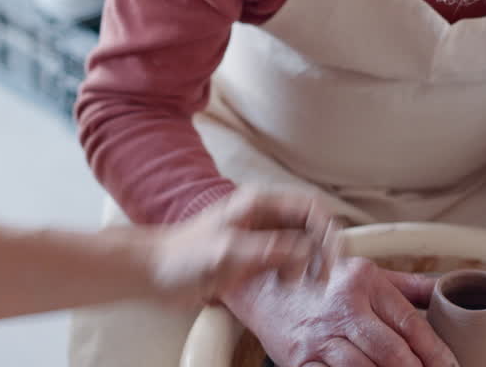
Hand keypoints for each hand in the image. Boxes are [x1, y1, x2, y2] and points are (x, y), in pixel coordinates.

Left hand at [144, 189, 341, 304]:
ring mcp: (262, 235)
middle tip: (319, 278)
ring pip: (305, 243)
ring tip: (294, 282)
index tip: (330, 260)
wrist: (155, 271)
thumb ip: (265, 249)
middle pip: (312, 225)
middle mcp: (265, 215)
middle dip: (322, 250)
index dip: (327, 231)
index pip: (310, 208)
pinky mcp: (257, 255)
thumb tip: (304, 252)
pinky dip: (296, 271)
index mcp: (259, 202)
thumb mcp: (226, 250)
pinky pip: (291, 259)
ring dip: (310, 263)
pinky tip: (285, 283)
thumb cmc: (182, 255)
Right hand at [222, 255, 458, 366]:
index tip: (451, 366)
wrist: (261, 287)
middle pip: (392, 351)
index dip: (436, 351)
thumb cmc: (319, 281)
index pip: (410, 323)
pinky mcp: (301, 359)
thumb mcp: (364, 272)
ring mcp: (320, 336)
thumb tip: (448, 290)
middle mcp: (342, 306)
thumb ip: (408, 285)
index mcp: (363, 281)